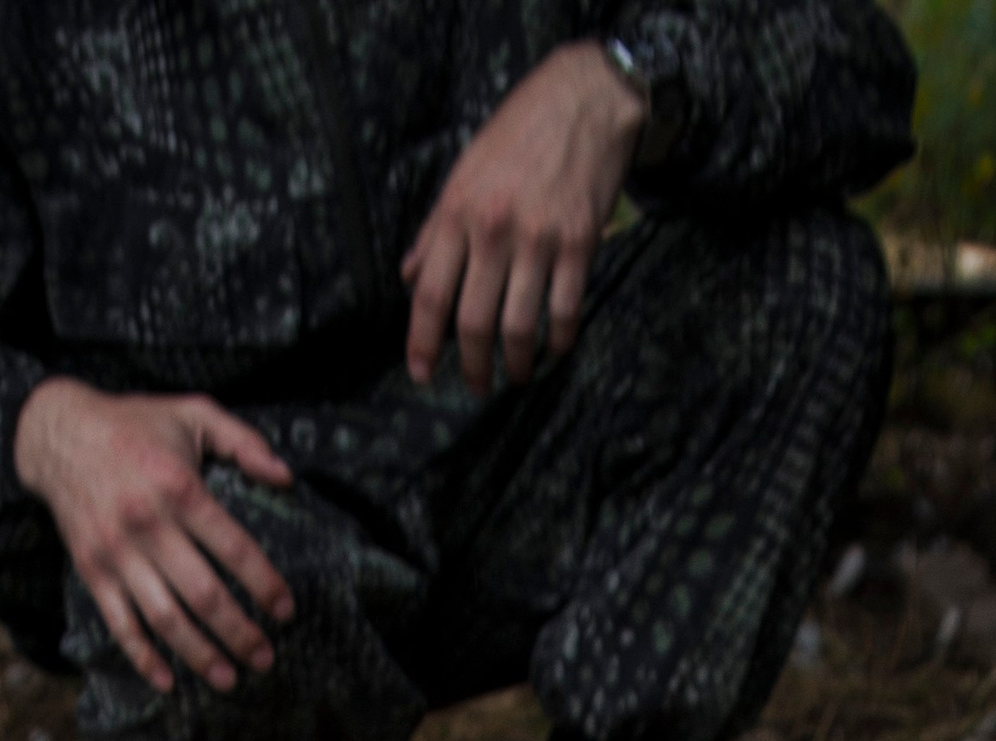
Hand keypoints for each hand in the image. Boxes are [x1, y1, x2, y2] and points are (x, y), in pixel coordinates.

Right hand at [12, 381, 295, 695]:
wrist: (58, 433)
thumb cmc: (135, 425)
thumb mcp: (193, 413)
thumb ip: (243, 441)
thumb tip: (286, 477)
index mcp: (179, 487)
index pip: (234, 547)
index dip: (264, 584)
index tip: (285, 611)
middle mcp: (148, 524)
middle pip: (204, 594)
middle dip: (239, 633)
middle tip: (265, 659)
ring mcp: (117, 552)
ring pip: (165, 618)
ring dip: (200, 655)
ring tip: (229, 679)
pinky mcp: (92, 570)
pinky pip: (120, 624)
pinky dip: (143, 657)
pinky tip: (167, 682)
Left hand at [403, 39, 644, 397]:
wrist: (584, 99)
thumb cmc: (519, 132)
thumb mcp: (465, 170)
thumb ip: (436, 227)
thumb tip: (411, 276)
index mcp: (459, 211)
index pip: (431, 294)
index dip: (422, 343)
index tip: (420, 373)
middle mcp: (495, 229)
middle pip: (474, 322)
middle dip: (472, 367)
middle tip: (475, 385)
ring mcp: (540, 239)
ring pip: (519, 327)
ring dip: (515, 365)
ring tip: (514, 375)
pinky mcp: (580, 244)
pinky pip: (565, 312)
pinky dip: (558, 341)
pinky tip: (553, 349)